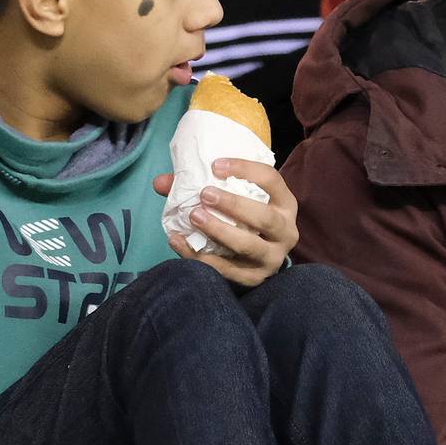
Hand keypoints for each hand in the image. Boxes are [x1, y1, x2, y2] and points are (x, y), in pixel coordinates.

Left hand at [150, 159, 298, 286]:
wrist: (256, 261)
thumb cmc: (244, 221)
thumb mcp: (236, 200)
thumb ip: (199, 187)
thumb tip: (160, 182)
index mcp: (285, 204)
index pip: (271, 180)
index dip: (246, 170)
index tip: (216, 165)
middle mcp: (286, 231)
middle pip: (264, 217)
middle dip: (234, 205)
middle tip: (205, 194)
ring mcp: (271, 258)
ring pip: (248, 245)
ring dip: (219, 231)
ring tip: (194, 217)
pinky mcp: (254, 279)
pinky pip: (226, 269)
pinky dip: (200, 256)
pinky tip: (177, 241)